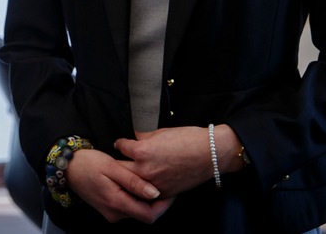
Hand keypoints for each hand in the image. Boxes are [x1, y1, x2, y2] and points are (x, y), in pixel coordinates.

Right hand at [64, 148, 174, 223]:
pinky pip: (128, 207)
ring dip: (145, 198)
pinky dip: (136, 197)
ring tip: (148, 179)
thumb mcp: (112, 167)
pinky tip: (135, 183)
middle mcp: (114, 213)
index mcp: (117, 203)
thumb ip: (134, 181)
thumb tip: (154, 193)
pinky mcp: (109, 209)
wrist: (66, 167)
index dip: (164, 205)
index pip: (149, 215)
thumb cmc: (88, 163)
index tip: (170, 191)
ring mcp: (111, 213)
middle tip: (161, 181)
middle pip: (145, 214)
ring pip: (137, 210)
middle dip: (156, 201)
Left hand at [113, 125, 237, 196]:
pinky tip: (142, 185)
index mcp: (141, 151)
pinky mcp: (164, 192)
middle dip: (118, 164)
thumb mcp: (159, 131)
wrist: (209, 154)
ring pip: (132, 184)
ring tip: (125, 175)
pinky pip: (147, 193)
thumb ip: (143, 137)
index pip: (120, 147)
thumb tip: (134, 138)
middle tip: (116, 162)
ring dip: (128, 179)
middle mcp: (145, 169)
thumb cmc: (187, 139)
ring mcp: (154, 183)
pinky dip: (144, 189)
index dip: (120, 144)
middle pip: (120, 169)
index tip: (120, 145)